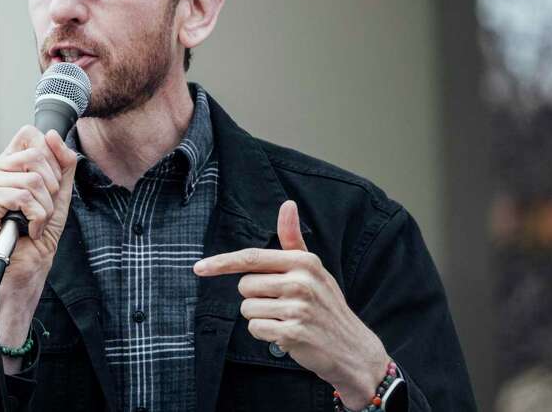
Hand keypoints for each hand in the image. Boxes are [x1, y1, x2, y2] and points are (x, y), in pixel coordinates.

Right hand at [0, 125, 77, 276]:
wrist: (29, 261)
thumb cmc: (40, 227)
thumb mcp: (60, 190)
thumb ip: (63, 161)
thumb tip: (53, 135)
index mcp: (8, 161)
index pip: (30, 135)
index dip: (50, 156)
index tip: (52, 184)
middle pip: (37, 156)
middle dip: (52, 187)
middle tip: (44, 208)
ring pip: (33, 180)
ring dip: (45, 208)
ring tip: (35, 221)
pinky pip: (24, 197)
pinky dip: (36, 218)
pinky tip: (28, 228)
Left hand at [193, 200, 389, 409]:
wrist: (352, 347)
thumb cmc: (326, 305)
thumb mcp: (313, 268)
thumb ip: (293, 240)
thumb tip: (287, 204)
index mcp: (303, 262)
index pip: (251, 258)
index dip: (222, 262)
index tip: (199, 268)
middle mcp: (301, 281)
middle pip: (245, 286)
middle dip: (255, 297)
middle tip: (281, 304)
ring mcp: (297, 308)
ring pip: (247, 309)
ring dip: (260, 317)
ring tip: (285, 319)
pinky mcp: (293, 333)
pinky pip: (256, 329)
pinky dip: (266, 334)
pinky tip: (286, 334)